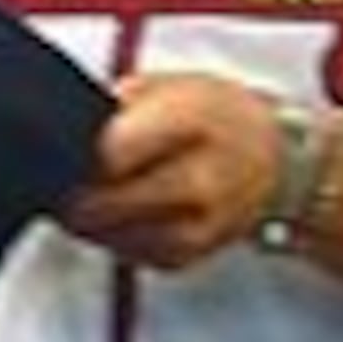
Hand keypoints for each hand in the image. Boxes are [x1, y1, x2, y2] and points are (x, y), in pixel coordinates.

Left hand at [58, 72, 289, 271]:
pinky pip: (129, 253)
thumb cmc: (219, 116)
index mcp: (189, 125)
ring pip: (108, 235)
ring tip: (95, 190)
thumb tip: (70, 130)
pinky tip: (122, 210)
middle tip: (66, 176)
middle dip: (73, 192)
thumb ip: (117, 106)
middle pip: (101, 204)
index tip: (68, 148)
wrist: (276, 159)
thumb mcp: (169, 85)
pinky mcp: (187, 256)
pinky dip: (114, 234)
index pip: (107, 155)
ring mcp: (196, 226)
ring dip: (90, 218)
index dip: (76, 154)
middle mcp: (198, 181)